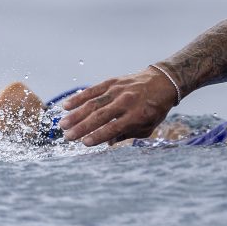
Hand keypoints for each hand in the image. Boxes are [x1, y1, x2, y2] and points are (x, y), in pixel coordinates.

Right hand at [61, 67, 178, 145]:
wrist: (163, 82)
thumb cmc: (155, 109)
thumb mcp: (147, 126)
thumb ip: (127, 135)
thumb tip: (106, 143)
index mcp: (137, 115)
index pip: (114, 128)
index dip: (98, 136)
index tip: (84, 143)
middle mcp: (126, 102)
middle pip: (100, 116)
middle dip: (82, 127)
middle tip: (68, 136)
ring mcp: (118, 90)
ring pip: (93, 103)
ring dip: (76, 114)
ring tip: (63, 125)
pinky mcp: (112, 82)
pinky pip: (93, 90)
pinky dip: (79, 97)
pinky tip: (66, 106)